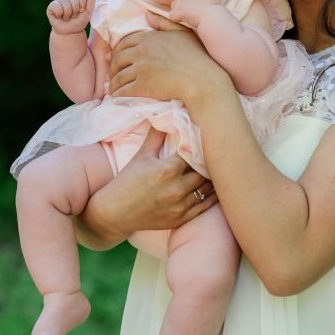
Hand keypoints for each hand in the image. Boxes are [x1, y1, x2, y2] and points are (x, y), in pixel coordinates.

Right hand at [47, 0, 95, 34]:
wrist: (69, 33)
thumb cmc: (78, 23)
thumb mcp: (87, 14)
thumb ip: (91, 3)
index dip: (82, 5)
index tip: (81, 12)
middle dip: (75, 10)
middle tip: (73, 16)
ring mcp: (59, 0)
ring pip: (65, 2)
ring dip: (67, 14)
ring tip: (67, 17)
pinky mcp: (52, 6)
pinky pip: (56, 6)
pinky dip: (59, 13)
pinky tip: (60, 16)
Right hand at [80, 129, 215, 238]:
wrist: (115, 213)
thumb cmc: (126, 182)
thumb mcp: (141, 156)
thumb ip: (156, 137)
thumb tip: (164, 115)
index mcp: (167, 169)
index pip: (194, 153)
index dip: (200, 145)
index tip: (205, 140)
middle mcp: (176, 188)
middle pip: (204, 171)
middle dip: (209, 162)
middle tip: (217, 153)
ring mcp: (180, 206)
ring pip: (208, 189)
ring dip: (213, 179)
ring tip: (219, 169)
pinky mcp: (181, 218)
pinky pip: (205, 206)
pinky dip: (212, 196)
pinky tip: (217, 188)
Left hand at [107, 26, 230, 107]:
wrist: (202, 80)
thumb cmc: (197, 56)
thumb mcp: (182, 33)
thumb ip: (163, 23)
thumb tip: (146, 14)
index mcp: (149, 37)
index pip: (124, 42)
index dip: (118, 51)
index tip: (117, 58)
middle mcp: (142, 51)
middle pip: (117, 59)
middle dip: (113, 67)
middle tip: (113, 74)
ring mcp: (141, 69)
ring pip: (118, 76)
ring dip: (113, 82)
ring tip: (114, 88)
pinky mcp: (142, 86)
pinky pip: (123, 90)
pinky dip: (117, 94)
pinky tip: (117, 97)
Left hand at [169, 0, 224, 27]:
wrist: (210, 15)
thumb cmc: (214, 4)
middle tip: (186, 6)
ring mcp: (178, 2)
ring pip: (172, 4)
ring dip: (176, 9)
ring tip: (186, 14)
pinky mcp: (176, 12)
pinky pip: (172, 15)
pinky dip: (176, 18)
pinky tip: (182, 20)